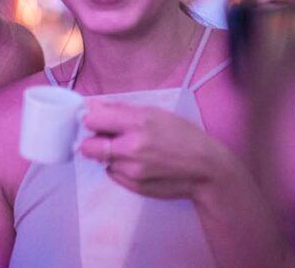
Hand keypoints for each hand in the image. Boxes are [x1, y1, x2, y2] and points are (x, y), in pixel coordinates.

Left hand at [79, 100, 228, 200]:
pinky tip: (138, 164)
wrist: (207, 169)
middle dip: (93, 141)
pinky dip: (119, 168)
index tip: (97, 120)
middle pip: (87, 146)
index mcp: (137, 123)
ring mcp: (132, 170)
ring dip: (109, 155)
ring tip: (131, 151)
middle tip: (107, 138)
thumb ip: (119, 110)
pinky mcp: (134, 186)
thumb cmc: (183, 135)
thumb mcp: (155, 112)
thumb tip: (90, 107)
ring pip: (101, 160)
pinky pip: (113, 174)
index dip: (92, 119)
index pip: (91, 120)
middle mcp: (131, 148)